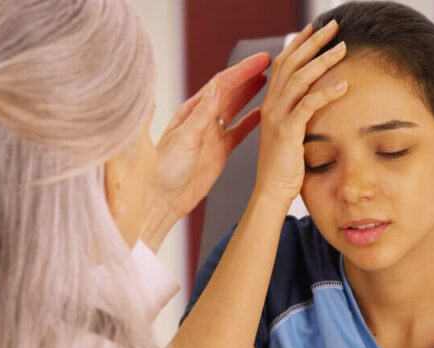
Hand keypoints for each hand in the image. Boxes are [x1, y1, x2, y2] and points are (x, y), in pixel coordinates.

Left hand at [139, 53, 270, 250]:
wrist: (162, 200)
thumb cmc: (164, 170)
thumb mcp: (184, 138)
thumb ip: (202, 114)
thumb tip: (217, 89)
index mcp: (190, 111)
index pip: (221, 84)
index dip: (242, 71)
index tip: (261, 60)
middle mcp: (201, 120)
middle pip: (230, 92)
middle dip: (249, 76)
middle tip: (270, 64)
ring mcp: (211, 135)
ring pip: (235, 109)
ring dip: (251, 94)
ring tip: (268, 81)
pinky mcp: (219, 152)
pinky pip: (238, 133)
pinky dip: (251, 123)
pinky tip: (263, 115)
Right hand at [254, 20, 348, 203]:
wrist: (270, 192)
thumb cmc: (285, 167)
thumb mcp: (290, 135)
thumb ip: (299, 115)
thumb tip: (315, 102)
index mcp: (271, 103)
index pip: (283, 63)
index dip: (298, 43)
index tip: (314, 28)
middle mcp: (271, 105)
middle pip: (291, 63)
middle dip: (312, 41)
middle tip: (332, 26)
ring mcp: (277, 117)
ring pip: (299, 78)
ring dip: (322, 60)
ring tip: (343, 48)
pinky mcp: (287, 131)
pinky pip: (308, 105)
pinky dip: (326, 92)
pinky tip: (344, 85)